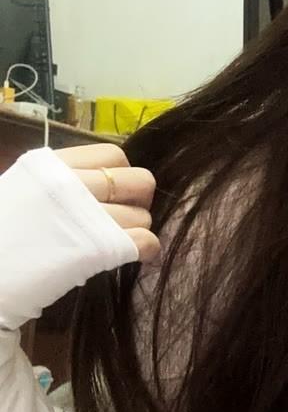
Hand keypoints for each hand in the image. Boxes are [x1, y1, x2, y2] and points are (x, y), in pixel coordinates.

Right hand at [54, 145, 159, 263]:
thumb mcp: (17, 190)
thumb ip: (55, 182)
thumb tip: (96, 187)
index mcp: (51, 165)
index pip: (113, 155)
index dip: (120, 174)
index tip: (110, 193)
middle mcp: (72, 184)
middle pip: (141, 181)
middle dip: (138, 201)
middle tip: (122, 219)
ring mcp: (87, 217)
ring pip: (143, 216)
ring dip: (136, 230)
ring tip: (116, 243)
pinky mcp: (97, 250)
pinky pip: (146, 242)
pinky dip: (145, 250)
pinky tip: (133, 256)